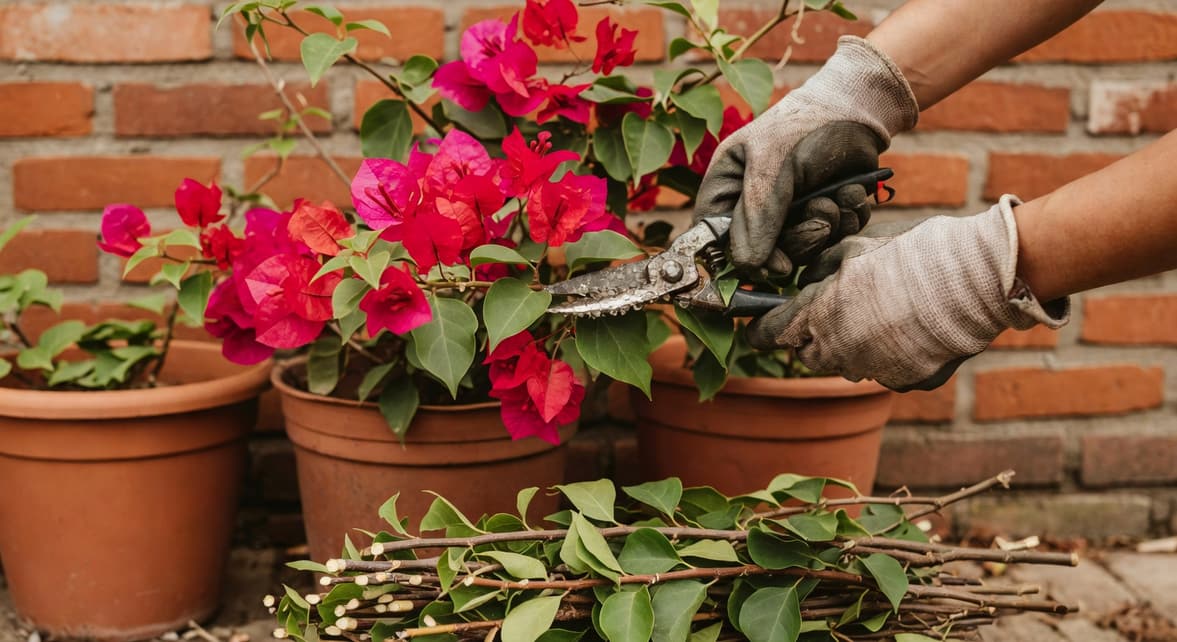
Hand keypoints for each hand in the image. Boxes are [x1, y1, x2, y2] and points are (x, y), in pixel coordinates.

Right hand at [695, 36, 917, 274]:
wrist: (856, 110)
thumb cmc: (803, 127)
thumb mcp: (772, 167)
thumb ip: (758, 217)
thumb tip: (747, 266)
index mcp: (726, 188)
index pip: (715, 239)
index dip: (739, 259)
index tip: (773, 266)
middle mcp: (752, 206)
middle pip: (763, 254)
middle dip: (798, 240)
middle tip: (820, 220)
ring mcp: (787, 214)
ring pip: (801, 250)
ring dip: (826, 226)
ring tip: (836, 196)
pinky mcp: (819, 215)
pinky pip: (831, 240)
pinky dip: (846, 220)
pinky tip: (850, 192)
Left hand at [747, 196, 1069, 390]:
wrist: (972, 277)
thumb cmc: (910, 255)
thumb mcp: (854, 250)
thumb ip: (821, 272)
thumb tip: (809, 281)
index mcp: (818, 316)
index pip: (771, 334)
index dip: (762, 330)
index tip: (756, 328)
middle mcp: (839, 351)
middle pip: (809, 355)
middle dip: (810, 338)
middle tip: (827, 316)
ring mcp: (874, 371)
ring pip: (848, 365)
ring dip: (851, 347)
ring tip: (878, 317)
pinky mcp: (907, 382)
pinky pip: (887, 372)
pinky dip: (890, 356)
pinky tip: (910, 331)